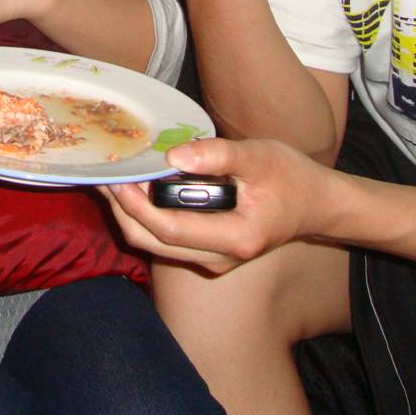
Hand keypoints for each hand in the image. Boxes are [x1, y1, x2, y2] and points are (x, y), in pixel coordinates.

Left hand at [98, 136, 331, 274]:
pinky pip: (166, 239)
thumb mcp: (259, 156)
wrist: (315, 204)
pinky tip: (134, 189)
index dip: (137, 205)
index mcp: (234, 239)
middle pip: (154, 242)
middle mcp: (219, 259)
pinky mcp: (207, 252)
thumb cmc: (290, 177)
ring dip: (129, 214)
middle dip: (122, 210)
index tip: (116, 176)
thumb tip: (172, 155)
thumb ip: (217, 156)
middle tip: (100, 175)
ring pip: (156, 244)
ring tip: (109, 179)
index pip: (170, 228)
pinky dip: (145, 216)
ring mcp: (212, 260)